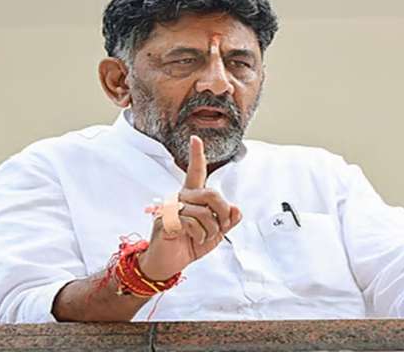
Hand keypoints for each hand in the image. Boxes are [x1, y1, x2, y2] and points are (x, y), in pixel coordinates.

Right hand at [139, 135, 241, 280]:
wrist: (167, 265)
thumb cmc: (188, 245)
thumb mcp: (214, 233)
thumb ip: (227, 220)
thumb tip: (237, 209)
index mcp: (192, 197)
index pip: (195, 172)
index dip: (196, 156)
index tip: (195, 139)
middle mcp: (180, 197)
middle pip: (212, 193)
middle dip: (223, 213)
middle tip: (222, 226)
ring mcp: (171, 208)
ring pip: (204, 213)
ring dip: (211, 230)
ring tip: (202, 237)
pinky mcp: (166, 220)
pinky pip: (192, 223)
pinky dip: (200, 235)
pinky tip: (193, 240)